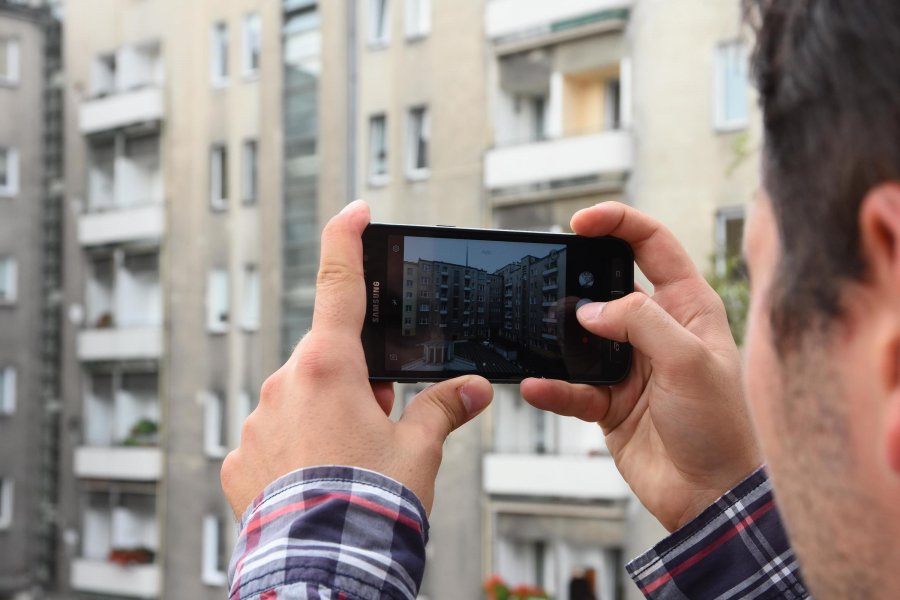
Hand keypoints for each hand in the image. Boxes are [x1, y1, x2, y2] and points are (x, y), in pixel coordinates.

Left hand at [221, 200, 492, 516]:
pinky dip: (295, 449)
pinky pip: (271, 437)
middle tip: (379, 419)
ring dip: (324, 414)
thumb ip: (443, 409)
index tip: (355, 213)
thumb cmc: (372, 504)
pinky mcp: (240, 457)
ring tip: (349, 464)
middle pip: (327, 357)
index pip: (338, 284)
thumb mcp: (418, 450)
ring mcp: (257, 420)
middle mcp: (285, 383)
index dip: (347, 240)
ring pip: (299, 397)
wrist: (324, 566)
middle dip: (354, 377)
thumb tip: (474, 389)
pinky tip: (316, 482)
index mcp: (329, 367)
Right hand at [521, 202, 760, 530]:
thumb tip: (590, 310)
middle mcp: (657, 330)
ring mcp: (629, 365)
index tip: (580, 222)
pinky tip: (537, 386)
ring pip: (580, 337)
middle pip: (607, 286)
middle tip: (548, 278)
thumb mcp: (689, 360)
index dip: (618, 223)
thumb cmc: (721, 427)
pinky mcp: (608, 401)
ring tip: (537, 335)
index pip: (652, 245)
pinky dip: (552, 386)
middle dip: (577, 281)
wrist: (711, 497)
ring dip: (557, 338)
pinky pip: (571, 386)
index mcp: (688, 306)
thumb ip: (641, 322)